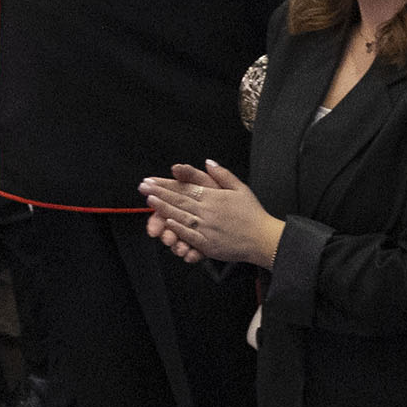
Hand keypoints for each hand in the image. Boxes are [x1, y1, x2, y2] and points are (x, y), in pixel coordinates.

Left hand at [139, 161, 284, 267]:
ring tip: (150, 200)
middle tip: (143, 186)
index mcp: (215, 197)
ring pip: (181, 215)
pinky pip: (190, 235)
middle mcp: (209, 211)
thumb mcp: (241, 189)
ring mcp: (208, 228)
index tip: (152, 180)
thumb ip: (223, 175)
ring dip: (164, 208)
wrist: (263, 239)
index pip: (186, 188)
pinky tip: (167, 221)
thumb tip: (208, 162)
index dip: (167, 184)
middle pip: (180, 200)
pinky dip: (178, 227)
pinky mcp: (209, 244)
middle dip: (160, 193)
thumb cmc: (253, 214)